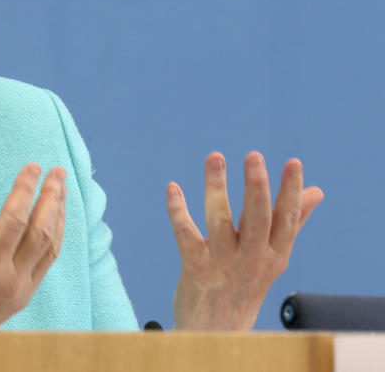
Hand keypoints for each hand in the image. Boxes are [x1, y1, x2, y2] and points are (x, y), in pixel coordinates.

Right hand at [0, 163, 66, 327]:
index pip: (14, 220)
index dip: (24, 190)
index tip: (32, 166)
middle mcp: (10, 282)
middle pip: (41, 232)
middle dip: (51, 198)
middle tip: (58, 171)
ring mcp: (20, 292)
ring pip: (51, 249)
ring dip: (58, 216)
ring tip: (60, 190)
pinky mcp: (22, 298)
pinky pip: (47, 262)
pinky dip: (54, 237)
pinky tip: (53, 221)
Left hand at [166, 152, 323, 329]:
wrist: (218, 332)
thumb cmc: (247, 284)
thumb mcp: (274, 257)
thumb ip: (292, 222)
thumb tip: (317, 191)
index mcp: (275, 254)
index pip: (286, 219)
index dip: (291, 191)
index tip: (293, 162)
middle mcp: (253, 260)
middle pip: (257, 220)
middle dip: (257, 187)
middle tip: (253, 156)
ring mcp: (223, 265)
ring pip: (219, 221)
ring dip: (216, 187)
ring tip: (215, 157)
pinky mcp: (196, 270)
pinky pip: (186, 235)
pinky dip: (178, 210)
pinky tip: (172, 188)